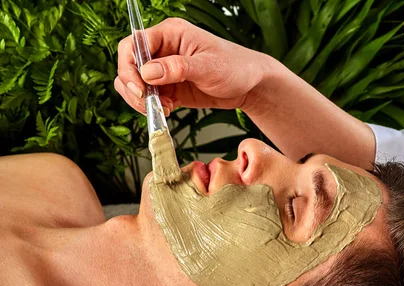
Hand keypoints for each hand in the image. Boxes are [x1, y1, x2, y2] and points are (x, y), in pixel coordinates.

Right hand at [115, 18, 273, 115]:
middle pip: (129, 65)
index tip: (140, 88)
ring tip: (163, 107)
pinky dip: (152, 106)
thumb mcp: (208, 67)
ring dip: (141, 99)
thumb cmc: (235, 67)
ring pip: (135, 83)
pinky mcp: (169, 87)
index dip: (130, 67)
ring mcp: (164, 69)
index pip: (133, 45)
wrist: (250, 85)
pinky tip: (169, 109)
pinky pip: (149, 97)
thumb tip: (147, 72)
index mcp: (170, 34)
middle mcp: (163, 49)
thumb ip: (177, 68)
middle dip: (133, 87)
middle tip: (148, 104)